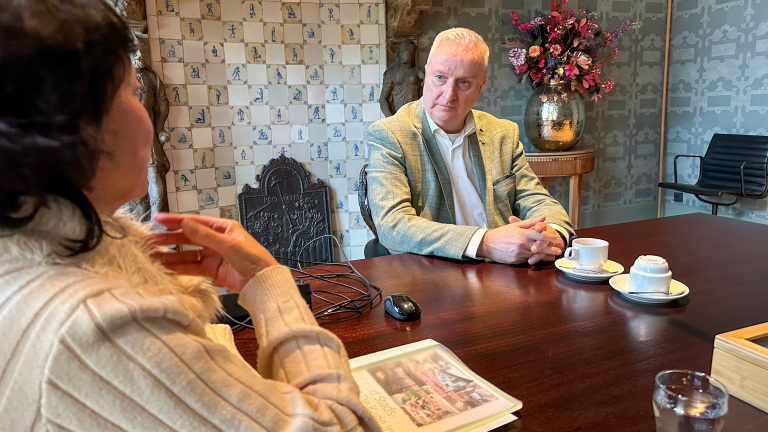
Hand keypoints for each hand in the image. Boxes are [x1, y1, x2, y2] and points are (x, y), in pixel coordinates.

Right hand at [148, 213, 278, 292]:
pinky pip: (192, 267)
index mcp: (223, 228)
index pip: (195, 222)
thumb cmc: (253, 259)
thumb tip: (185, 223)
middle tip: (148, 239)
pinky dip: (179, 268)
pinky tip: (165, 268)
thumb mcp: (229, 245)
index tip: (157, 218)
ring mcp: (213, 255)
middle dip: (168, 238)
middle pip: (188, 237)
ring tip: (152, 256)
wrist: (264, 283)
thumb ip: (206, 236)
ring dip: (171, 255)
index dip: (175, 220)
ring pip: (188, 253)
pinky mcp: (212, 271)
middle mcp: (216, 240)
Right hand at [476, 216, 563, 264]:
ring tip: (553, 256)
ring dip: (545, 256)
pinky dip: (535, 259)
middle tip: (559, 250)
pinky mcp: (516, 260)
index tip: (558, 238)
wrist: (487, 244)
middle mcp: (522, 244)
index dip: (551, 237)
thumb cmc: (501, 233)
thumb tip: (543, 217)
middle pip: (541, 247)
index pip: (540, 235)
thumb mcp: (515, 226)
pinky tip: (540, 259)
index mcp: (523, 234)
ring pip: (536, 255)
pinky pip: (528, 260)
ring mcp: (519, 253)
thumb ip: (531, 222)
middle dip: (552, 249)